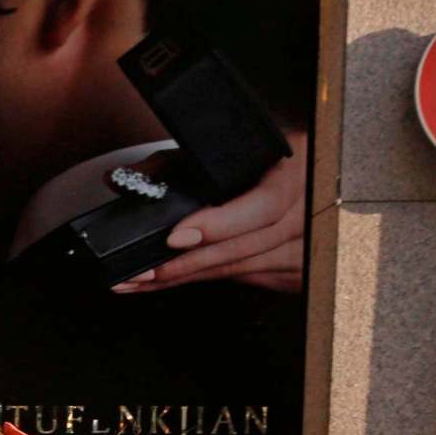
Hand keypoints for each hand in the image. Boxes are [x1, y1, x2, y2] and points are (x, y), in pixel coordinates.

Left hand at [113, 136, 306, 295]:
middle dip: (185, 264)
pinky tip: (175, 280)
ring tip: (144, 282)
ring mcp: (305, 248)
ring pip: (240, 269)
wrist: (313, 180)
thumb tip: (122, 177)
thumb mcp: (225, 152)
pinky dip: (207, 278)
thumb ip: (174, 163)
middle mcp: (307, 215)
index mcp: (296, 175)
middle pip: (244, 249)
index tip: (176, 237)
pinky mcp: (296, 271)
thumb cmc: (268, 163)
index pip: (263, 208)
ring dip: (188, 277)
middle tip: (142, 273)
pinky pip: (245, 278)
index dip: (218, 225)